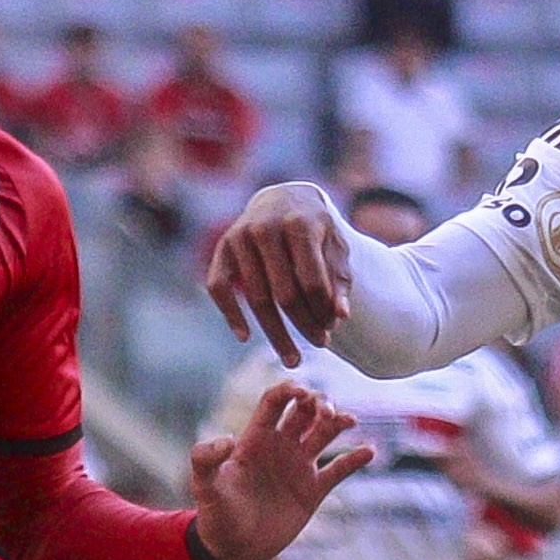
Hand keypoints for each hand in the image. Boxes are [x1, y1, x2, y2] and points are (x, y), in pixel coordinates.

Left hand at [187, 379, 370, 559]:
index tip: (301, 393)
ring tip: (349, 421)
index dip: (289, 391)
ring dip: (338, 421)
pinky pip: (338, 469)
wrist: (233, 548)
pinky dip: (355, 458)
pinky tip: (369, 450)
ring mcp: (298, 467)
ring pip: (324, 433)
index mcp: (255, 438)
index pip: (274, 402)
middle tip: (326, 411)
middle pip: (305, 411)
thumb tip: (227, 439)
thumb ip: (206, 459)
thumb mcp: (205, 486)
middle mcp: (280, 447)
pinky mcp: (313, 490)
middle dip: (318, 402)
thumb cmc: (215, 515)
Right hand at [204, 183, 350, 363]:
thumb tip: (340, 317)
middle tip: (320, 347)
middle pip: (285, 295)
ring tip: (293, 359)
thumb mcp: (335, 247)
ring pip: (257, 298)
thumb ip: (340, 280)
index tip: (332, 329)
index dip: (323, 311)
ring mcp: (240, 237)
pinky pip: (219, 287)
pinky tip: (244, 337)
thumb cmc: (314, 230)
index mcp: (299, 224)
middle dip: (304, 326)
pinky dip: (231, 314)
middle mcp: (266, 228)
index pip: (312, 282)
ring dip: (275, 334)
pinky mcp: (222, 248)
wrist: (282, 199)